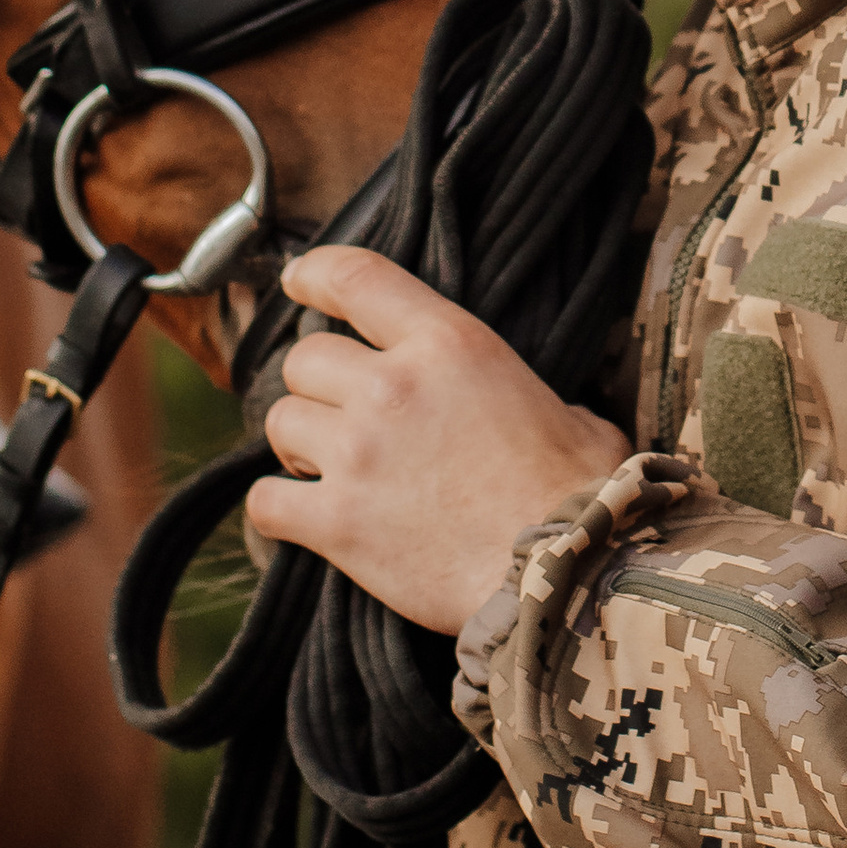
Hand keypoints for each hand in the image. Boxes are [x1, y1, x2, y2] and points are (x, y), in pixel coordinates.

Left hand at [248, 247, 629, 640]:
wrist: (565, 575)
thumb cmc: (581, 496)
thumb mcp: (572, 414)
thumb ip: (534, 399)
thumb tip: (544, 415)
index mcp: (450, 344)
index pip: (358, 278)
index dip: (317, 272)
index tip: (298, 281)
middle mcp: (393, 386)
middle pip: (305, 359)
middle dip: (316, 388)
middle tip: (338, 418)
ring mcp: (359, 452)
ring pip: (280, 422)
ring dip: (297, 445)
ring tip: (324, 470)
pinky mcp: (338, 521)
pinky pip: (266, 502)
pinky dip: (276, 509)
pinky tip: (298, 517)